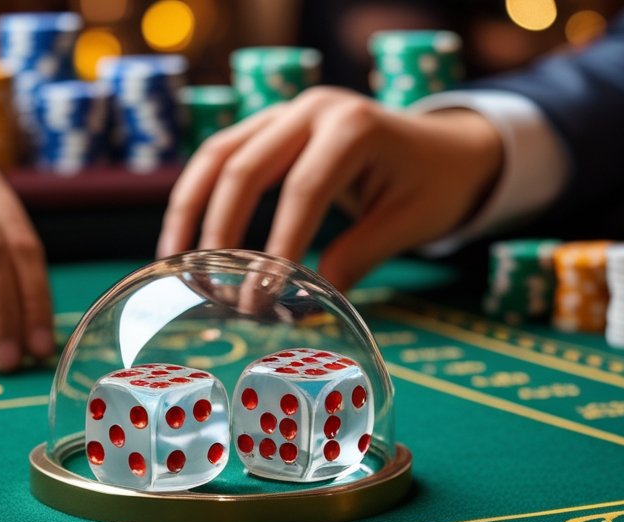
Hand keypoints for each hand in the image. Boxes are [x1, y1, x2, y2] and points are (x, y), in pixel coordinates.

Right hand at [158, 87, 503, 291]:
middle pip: (247, 167)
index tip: (258, 298)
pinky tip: (185, 241)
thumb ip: (355, 260)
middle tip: (214, 292)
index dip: (276, 246)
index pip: (303, 190)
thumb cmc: (433, 185)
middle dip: (223, 233)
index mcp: (353, 126)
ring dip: (191, 211)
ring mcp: (285, 112)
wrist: (446, 148)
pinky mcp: (269, 126)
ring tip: (177, 266)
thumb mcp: (407, 225)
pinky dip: (197, 196)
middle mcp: (312, 108)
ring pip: (219, 155)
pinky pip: (220, 156)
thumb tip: (302, 310)